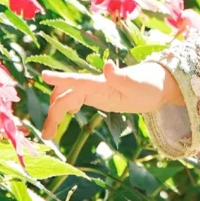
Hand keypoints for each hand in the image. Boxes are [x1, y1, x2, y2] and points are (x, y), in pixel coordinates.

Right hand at [40, 58, 183, 141]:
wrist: (157, 85)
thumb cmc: (148, 84)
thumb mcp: (136, 84)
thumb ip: (120, 77)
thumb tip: (107, 65)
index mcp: (101, 82)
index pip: (76, 80)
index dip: (60, 79)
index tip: (43, 76)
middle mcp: (93, 85)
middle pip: (65, 96)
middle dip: (53, 113)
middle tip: (46, 135)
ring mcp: (93, 90)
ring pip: (66, 100)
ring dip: (55, 114)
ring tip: (48, 135)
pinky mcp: (96, 97)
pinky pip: (73, 101)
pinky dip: (64, 110)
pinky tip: (62, 119)